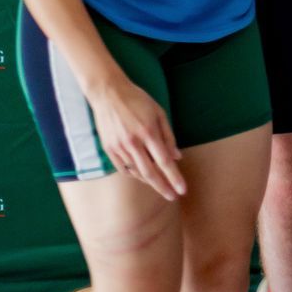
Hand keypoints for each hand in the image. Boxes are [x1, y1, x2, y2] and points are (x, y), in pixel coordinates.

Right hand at [83, 74, 184, 199]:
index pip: (164, 161)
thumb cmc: (138, 100)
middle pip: (150, 172)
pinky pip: (123, 168)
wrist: (108, 94)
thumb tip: (177, 157)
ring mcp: (119, 147)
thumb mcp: (159, 113)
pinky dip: (134, 174)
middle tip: (173, 197)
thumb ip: (168, 137)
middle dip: (163, 187)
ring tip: (161, 186)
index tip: (182, 190)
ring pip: (136, 172)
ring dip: (149, 181)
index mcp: (148, 132)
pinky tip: (143, 175)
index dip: (174, 177)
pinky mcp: (108, 149)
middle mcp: (133, 143)